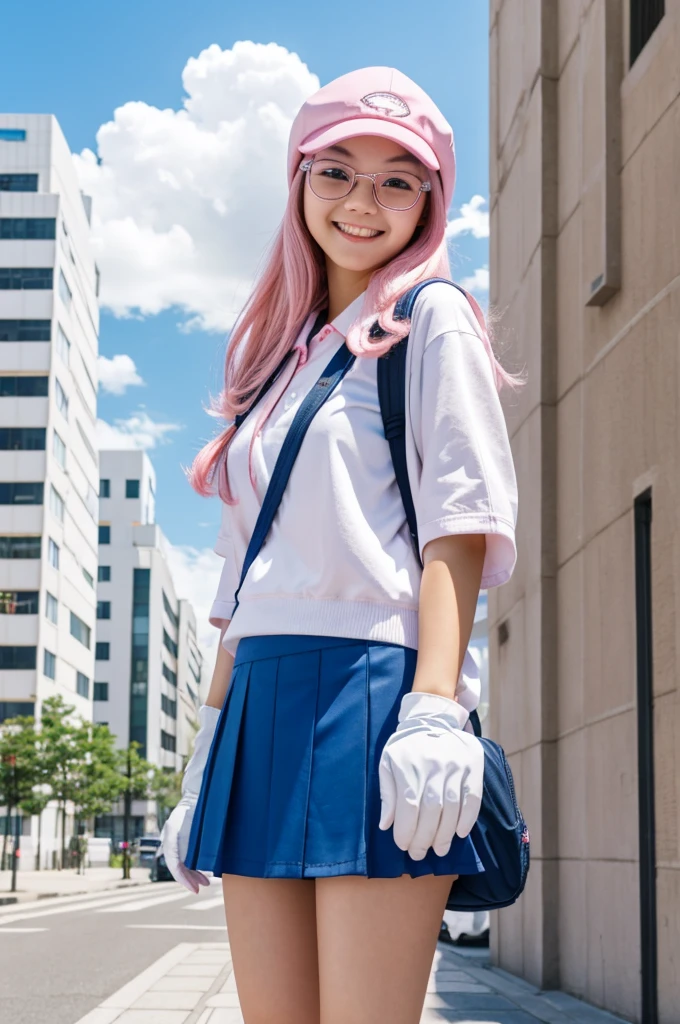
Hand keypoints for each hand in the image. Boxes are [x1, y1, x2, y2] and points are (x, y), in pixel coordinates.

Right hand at [160, 704, 219, 892]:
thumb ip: (213, 731)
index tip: (189, 874)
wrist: (223, 758)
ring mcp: (190, 822)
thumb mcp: (216, 746)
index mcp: (188, 805)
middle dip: (182, 871)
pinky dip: (198, 864)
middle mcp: (184, 816)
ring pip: (182, 854)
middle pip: (174, 850)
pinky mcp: (200, 825)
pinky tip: (210, 873)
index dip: (178, 859)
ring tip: (203, 886)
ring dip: (190, 872)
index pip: (173, 837)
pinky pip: (193, 850)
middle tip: (199, 888)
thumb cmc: (220, 752)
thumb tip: (211, 710)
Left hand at [378, 691, 483, 860]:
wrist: (432, 720)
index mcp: (409, 765)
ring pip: (452, 807)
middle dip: (425, 838)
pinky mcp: (473, 766)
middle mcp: (433, 765)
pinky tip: (460, 834)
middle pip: (431, 810)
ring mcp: (455, 766)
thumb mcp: (388, 763)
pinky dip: (467, 818)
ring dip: (446, 834)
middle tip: (420, 854)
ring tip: (440, 850)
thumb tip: (386, 825)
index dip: (407, 830)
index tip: (404, 846)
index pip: (409, 805)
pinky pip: (473, 797)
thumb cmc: (406, 748)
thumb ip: (387, 794)